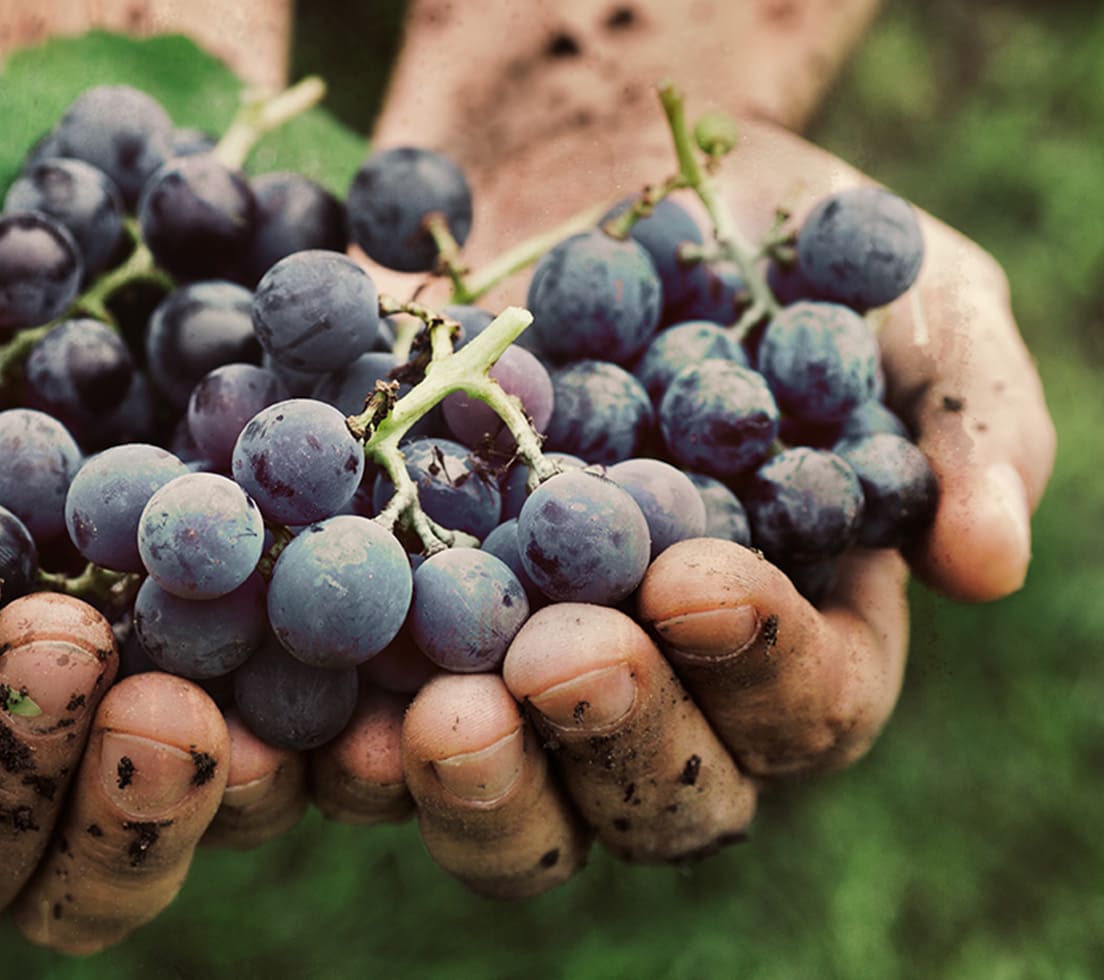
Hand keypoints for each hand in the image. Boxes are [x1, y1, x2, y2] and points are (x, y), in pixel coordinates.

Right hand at [0, 0, 307, 953]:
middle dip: (3, 778)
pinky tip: (364, 714)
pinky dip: (317, 767)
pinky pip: (277, 774)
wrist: (81, 197)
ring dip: (147, 816)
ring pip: (103, 865)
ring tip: (203, 718)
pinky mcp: (245, 685)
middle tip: (77, 655)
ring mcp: (109, 717)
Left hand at [280, 2, 1056, 895]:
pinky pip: (352, 732)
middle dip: (608, 735)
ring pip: (507, 803)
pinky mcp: (387, 648)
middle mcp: (659, 694)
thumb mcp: (903, 301)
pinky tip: (274, 711)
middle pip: (654, 794)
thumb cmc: (766, 246)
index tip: (697, 578)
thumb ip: (961, 423)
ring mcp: (515, 684)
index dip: (759, 662)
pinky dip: (316, 741)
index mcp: (796, 639)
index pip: (805, 706)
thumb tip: (992, 562)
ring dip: (467, 781)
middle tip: (554, 661)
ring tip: (421, 723)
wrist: (578, 180)